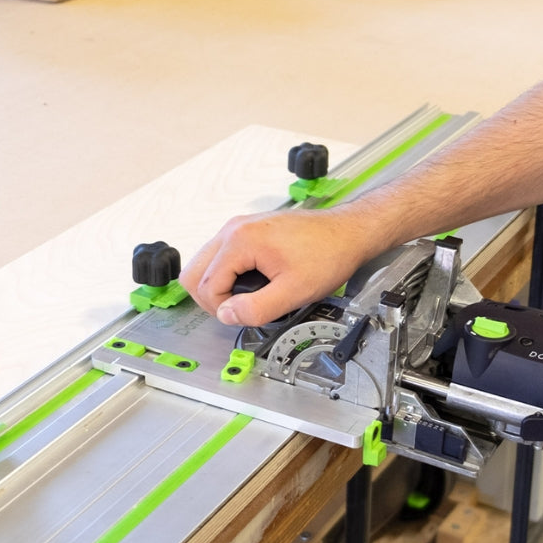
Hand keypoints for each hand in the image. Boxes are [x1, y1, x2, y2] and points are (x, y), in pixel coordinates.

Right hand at [179, 207, 374, 326]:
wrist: (348, 232)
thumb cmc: (328, 254)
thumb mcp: (294, 291)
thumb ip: (257, 308)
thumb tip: (227, 316)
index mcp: (240, 241)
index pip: (206, 285)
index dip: (221, 310)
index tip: (244, 316)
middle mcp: (233, 229)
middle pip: (194, 272)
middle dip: (211, 299)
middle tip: (237, 311)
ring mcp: (240, 227)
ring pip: (205, 263)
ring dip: (218, 286)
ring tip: (247, 299)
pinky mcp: (249, 230)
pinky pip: (222, 256)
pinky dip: (228, 274)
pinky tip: (253, 284)